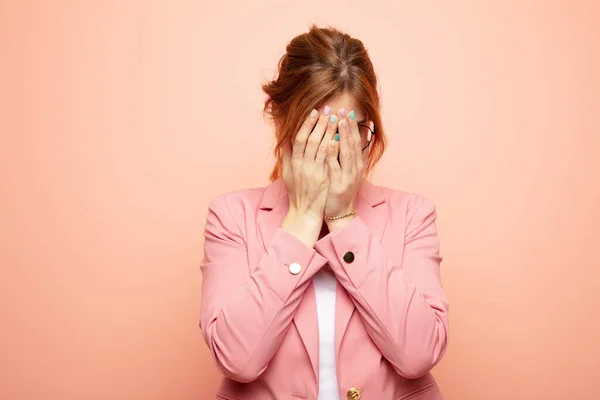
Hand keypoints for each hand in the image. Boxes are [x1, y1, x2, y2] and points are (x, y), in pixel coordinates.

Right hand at [280, 108, 338, 246]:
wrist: (304, 212)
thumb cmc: (296, 192)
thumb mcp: (287, 173)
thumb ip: (286, 155)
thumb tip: (284, 138)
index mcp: (293, 162)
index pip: (299, 138)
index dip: (307, 124)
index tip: (314, 112)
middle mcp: (302, 165)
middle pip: (311, 139)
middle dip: (320, 123)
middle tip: (328, 110)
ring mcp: (313, 172)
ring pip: (321, 147)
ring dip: (329, 132)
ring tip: (336, 119)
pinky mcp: (323, 179)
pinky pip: (329, 160)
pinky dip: (333, 148)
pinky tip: (339, 138)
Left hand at [324, 109, 365, 230]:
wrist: (341, 213)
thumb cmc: (342, 190)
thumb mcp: (350, 171)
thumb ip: (353, 155)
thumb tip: (358, 137)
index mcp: (357, 163)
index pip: (357, 141)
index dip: (354, 126)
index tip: (349, 112)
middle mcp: (356, 168)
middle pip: (354, 143)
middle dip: (349, 126)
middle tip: (345, 110)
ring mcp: (349, 175)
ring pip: (347, 152)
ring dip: (344, 135)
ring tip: (339, 120)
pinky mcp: (339, 184)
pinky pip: (336, 166)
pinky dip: (334, 153)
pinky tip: (331, 142)